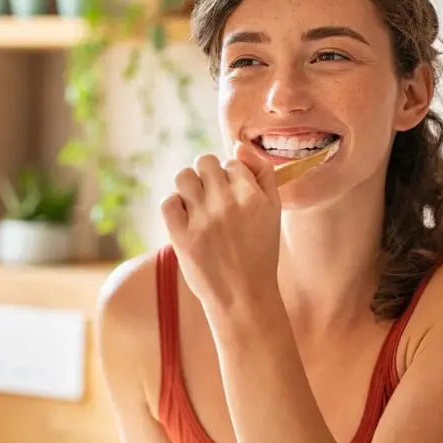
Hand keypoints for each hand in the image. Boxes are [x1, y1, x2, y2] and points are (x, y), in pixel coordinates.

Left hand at [160, 142, 281, 311]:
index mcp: (252, 195)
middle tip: (213, 199)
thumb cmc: (260, 252)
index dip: (230, 176)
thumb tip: (238, 145)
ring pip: (183, 177)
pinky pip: (168, 202)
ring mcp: (202, 220)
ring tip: (197, 206)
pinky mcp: (181, 237)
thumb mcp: (274, 210)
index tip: (232, 197)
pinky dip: (175, 207)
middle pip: (205, 162)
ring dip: (188, 187)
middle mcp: (227, 203)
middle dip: (207, 176)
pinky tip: (186, 220)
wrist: (244, 297)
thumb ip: (263, 173)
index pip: (232, 162)